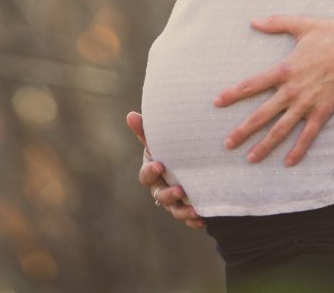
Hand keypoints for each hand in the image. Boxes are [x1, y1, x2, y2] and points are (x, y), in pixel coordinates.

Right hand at [126, 111, 204, 228]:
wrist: (188, 160)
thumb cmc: (169, 147)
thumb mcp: (159, 139)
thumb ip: (145, 130)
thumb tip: (130, 115)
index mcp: (152, 171)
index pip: (146, 175)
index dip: (150, 172)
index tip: (159, 165)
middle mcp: (160, 188)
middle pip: (160, 196)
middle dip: (169, 195)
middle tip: (180, 190)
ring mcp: (173, 200)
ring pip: (175, 210)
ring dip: (183, 211)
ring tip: (195, 209)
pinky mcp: (187, 207)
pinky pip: (189, 218)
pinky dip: (194, 219)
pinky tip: (203, 218)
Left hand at [213, 15, 333, 166]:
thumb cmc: (332, 33)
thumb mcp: (301, 24)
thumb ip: (276, 23)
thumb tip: (253, 20)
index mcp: (284, 69)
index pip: (252, 84)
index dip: (233, 94)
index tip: (217, 102)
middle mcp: (293, 90)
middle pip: (262, 114)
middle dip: (243, 130)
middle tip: (227, 143)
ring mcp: (308, 103)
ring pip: (282, 129)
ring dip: (265, 145)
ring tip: (250, 158)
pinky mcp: (324, 112)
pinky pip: (309, 135)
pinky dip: (299, 150)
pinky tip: (288, 162)